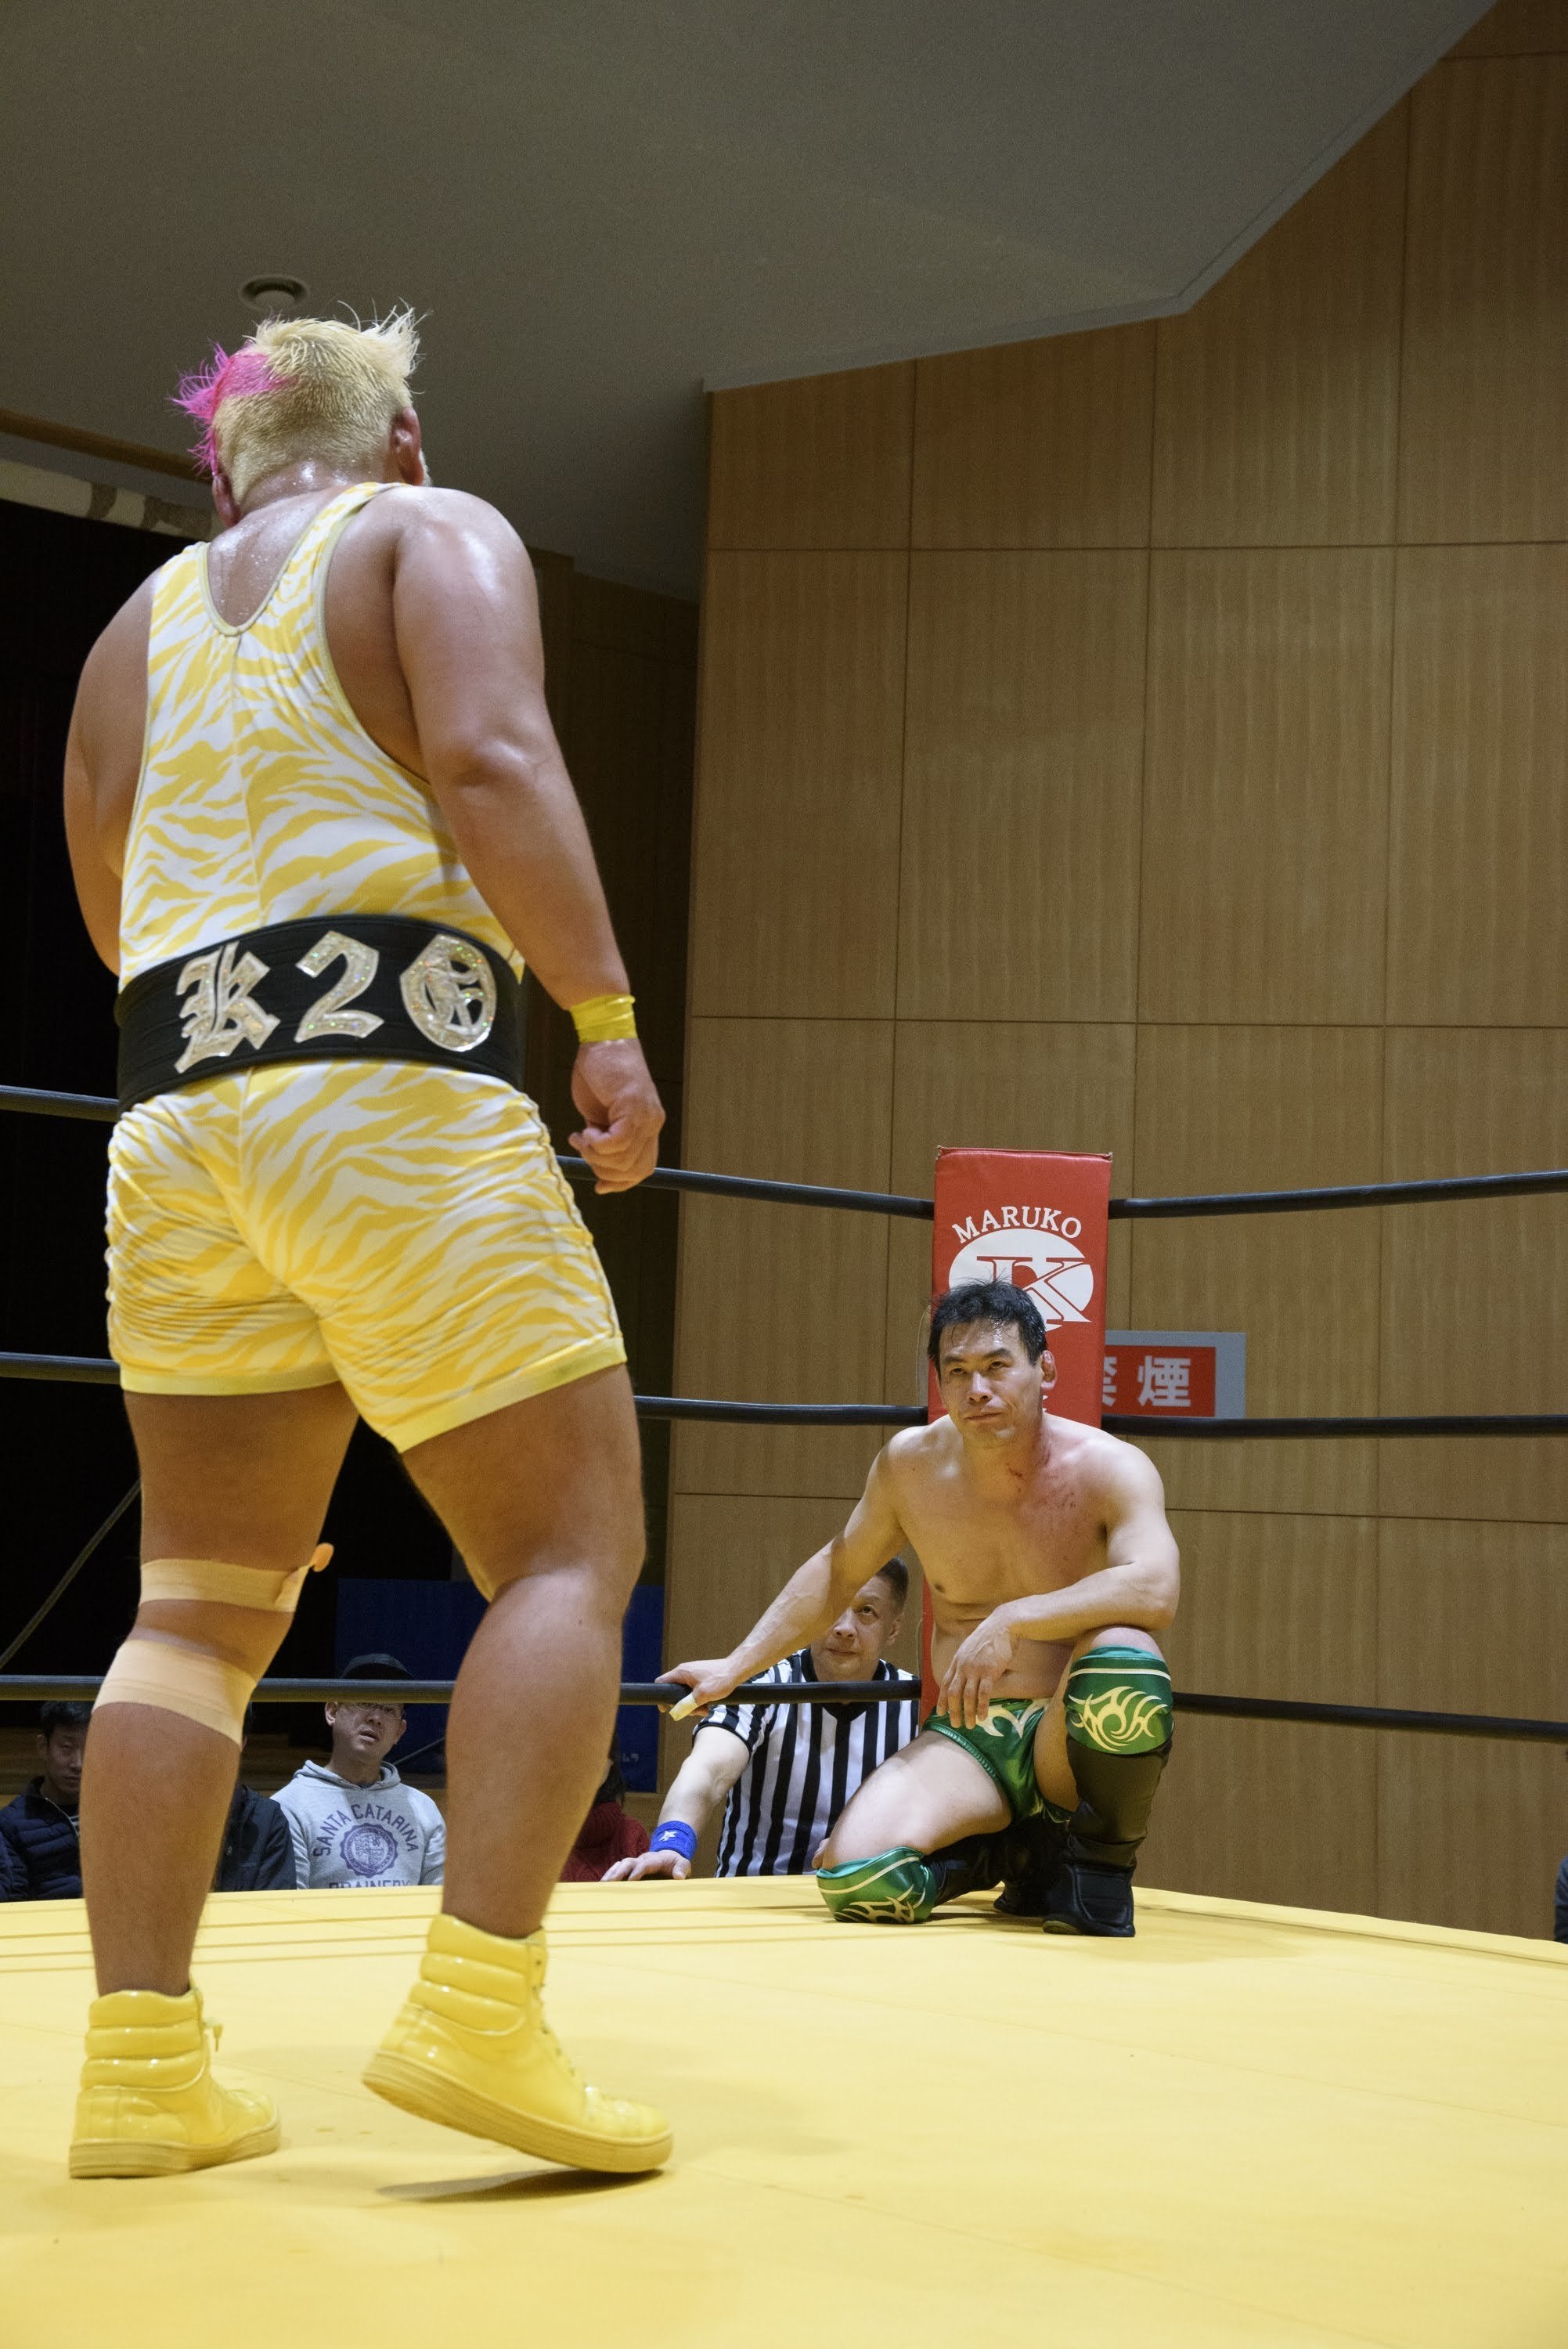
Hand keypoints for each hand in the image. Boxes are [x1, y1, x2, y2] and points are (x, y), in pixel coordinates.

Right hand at [569, 1039, 663, 1193]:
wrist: (603, 1039)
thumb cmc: (599, 1071)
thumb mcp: (601, 1114)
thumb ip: (605, 1138)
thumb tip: (598, 1164)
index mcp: (647, 1127)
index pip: (643, 1169)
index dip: (621, 1183)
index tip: (600, 1185)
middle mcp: (652, 1125)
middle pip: (634, 1171)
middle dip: (604, 1172)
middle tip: (584, 1151)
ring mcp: (646, 1117)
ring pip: (623, 1160)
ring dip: (595, 1155)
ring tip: (582, 1137)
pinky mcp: (634, 1108)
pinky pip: (617, 1143)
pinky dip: (597, 1144)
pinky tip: (585, 1131)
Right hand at [603, 1847, 691, 1881]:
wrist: (670, 1855)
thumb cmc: (676, 1863)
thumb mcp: (683, 1864)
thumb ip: (682, 1869)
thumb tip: (678, 1877)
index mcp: (655, 1860)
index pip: (644, 1864)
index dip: (637, 1871)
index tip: (630, 1881)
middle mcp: (642, 1859)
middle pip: (627, 1862)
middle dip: (618, 1872)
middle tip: (609, 1883)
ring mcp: (635, 1863)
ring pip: (620, 1865)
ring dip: (611, 1874)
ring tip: (601, 1885)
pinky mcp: (630, 1869)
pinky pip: (618, 1869)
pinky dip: (609, 1875)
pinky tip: (601, 1885)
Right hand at [660, 1658, 743, 1721]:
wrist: (737, 1670)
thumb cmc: (720, 1679)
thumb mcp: (702, 1695)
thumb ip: (686, 1705)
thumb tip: (674, 1713)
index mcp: (681, 1672)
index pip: (662, 1683)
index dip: (661, 1697)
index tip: (665, 1709)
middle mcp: (685, 1672)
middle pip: (675, 1692)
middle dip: (683, 1705)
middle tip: (694, 1712)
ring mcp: (693, 1675)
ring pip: (686, 1694)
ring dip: (693, 1705)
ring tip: (705, 1710)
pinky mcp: (701, 1678)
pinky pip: (694, 1692)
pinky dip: (699, 1700)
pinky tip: (708, 1706)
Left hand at [936, 1613, 1016, 1730]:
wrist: (1003, 1625)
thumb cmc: (990, 1637)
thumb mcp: (971, 1648)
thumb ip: (966, 1662)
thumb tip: (965, 1676)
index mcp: (957, 1660)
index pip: (945, 1683)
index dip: (942, 1700)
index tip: (941, 1713)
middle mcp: (963, 1666)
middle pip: (953, 1693)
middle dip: (953, 1711)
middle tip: (955, 1725)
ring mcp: (975, 1669)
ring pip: (967, 1696)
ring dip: (967, 1713)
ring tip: (970, 1725)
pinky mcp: (989, 1671)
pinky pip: (983, 1693)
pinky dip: (982, 1707)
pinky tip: (983, 1717)